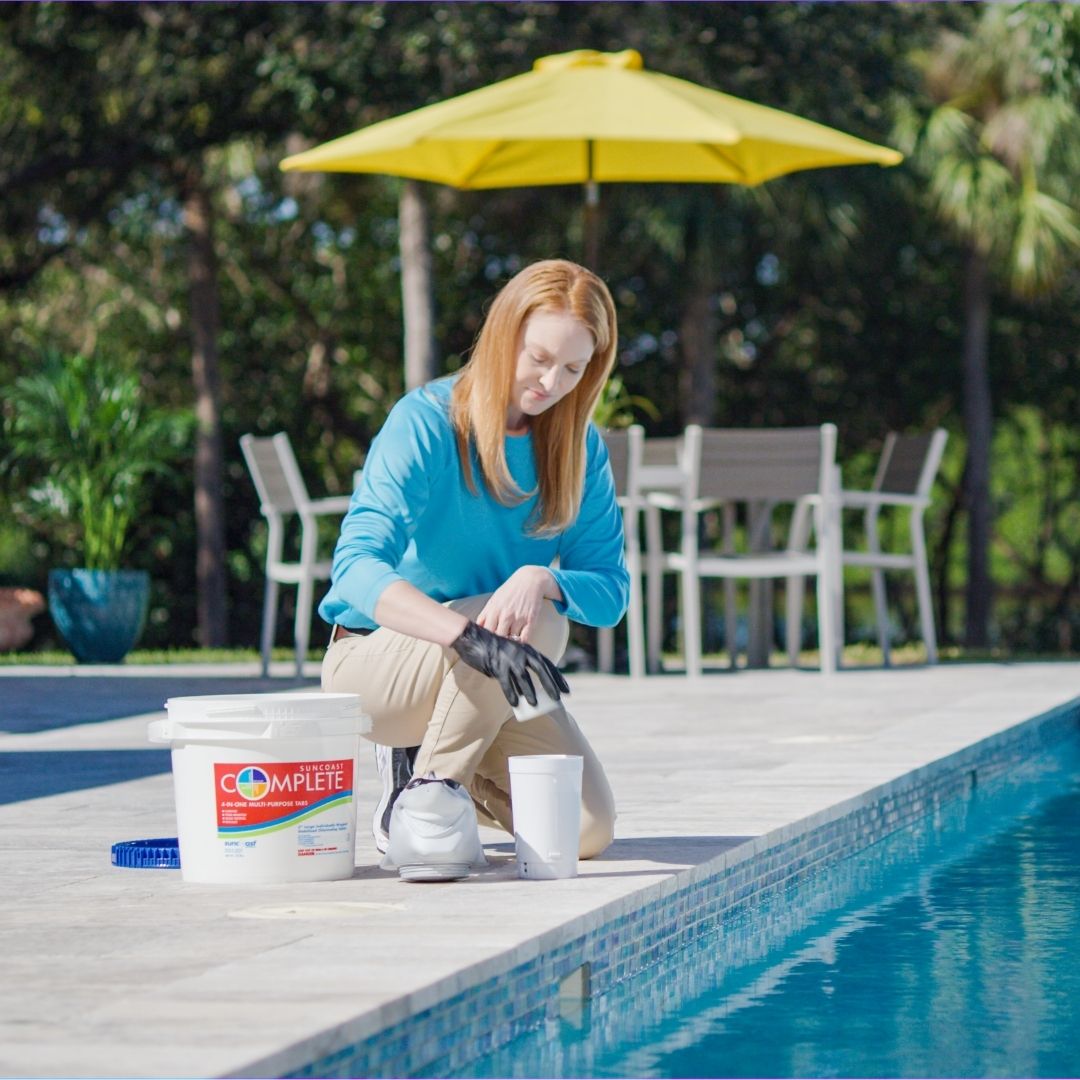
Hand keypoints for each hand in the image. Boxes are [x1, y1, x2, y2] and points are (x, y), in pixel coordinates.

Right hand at [452, 620, 569, 707]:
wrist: (472, 637)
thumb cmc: (492, 647)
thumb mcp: (511, 652)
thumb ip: (518, 664)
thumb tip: (521, 688)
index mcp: (527, 649)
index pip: (547, 664)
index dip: (558, 678)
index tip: (567, 691)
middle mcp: (521, 652)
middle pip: (541, 670)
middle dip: (551, 685)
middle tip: (558, 699)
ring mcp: (509, 659)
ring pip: (523, 678)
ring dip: (530, 692)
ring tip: (535, 705)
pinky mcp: (497, 666)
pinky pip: (506, 683)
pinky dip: (511, 694)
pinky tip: (515, 704)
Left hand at [475, 566, 559, 642]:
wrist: (530, 580)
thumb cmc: (510, 590)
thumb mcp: (494, 599)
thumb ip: (485, 614)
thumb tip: (477, 629)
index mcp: (493, 610)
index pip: (485, 631)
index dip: (484, 640)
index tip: (484, 645)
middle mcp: (505, 615)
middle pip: (497, 637)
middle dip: (496, 644)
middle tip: (496, 650)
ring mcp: (518, 618)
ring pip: (510, 640)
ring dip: (509, 644)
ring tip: (507, 649)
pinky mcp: (530, 620)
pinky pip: (525, 638)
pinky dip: (521, 643)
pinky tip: (519, 644)